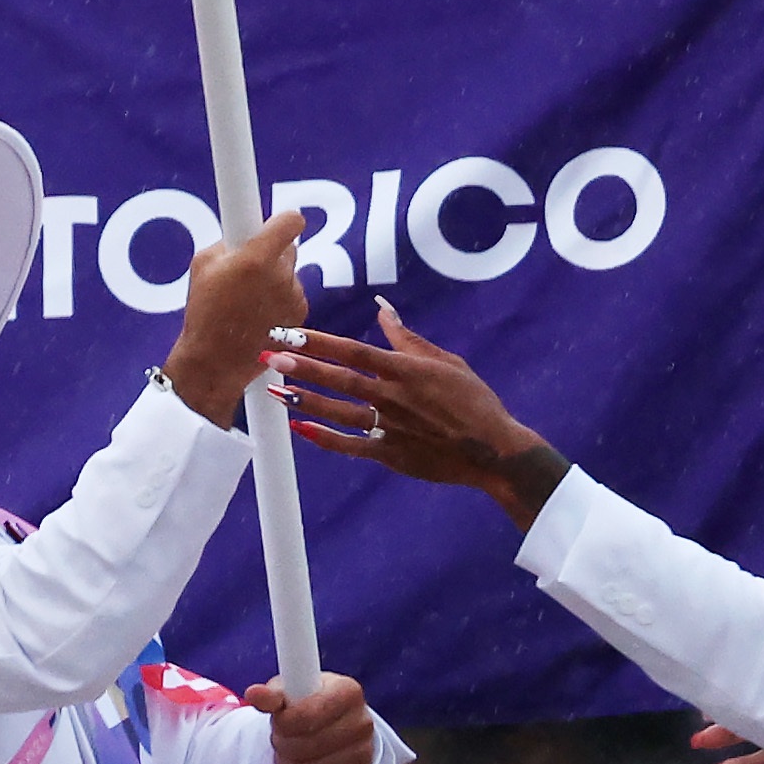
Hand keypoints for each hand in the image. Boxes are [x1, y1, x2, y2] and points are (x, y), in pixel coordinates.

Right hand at [160, 207, 317, 418]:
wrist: (217, 359)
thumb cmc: (205, 312)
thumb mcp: (202, 264)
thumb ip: (228, 243)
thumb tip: (242, 236)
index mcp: (256, 258)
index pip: (290, 222)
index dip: (284, 221)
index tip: (278, 223)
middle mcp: (280, 275)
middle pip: (288, 248)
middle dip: (271, 253)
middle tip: (248, 266)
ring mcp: (293, 296)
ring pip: (290, 273)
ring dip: (274, 278)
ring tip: (247, 298)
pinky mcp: (299, 315)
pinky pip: (292, 294)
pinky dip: (279, 299)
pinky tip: (258, 313)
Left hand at [252, 672, 377, 763]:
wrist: (334, 722)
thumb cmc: (307, 702)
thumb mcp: (289, 691)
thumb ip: (272, 695)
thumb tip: (254, 694)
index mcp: (348, 692)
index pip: (307, 716)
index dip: (284, 723)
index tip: (277, 721)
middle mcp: (363, 722)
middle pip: (308, 746)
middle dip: (283, 744)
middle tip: (277, 738)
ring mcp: (365, 752)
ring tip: (285, 752)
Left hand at [273, 300, 565, 516]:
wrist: (495, 452)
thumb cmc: (475, 403)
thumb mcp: (447, 362)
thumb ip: (409, 339)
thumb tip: (382, 310)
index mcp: (407, 371)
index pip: (354, 351)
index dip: (320, 341)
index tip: (290, 332)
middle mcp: (394, 398)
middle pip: (339, 379)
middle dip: (301, 366)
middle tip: (267, 356)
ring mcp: (390, 427)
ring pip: (338, 412)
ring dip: (305, 400)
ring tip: (275, 390)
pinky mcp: (391, 453)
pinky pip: (351, 445)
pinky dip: (325, 438)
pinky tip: (300, 428)